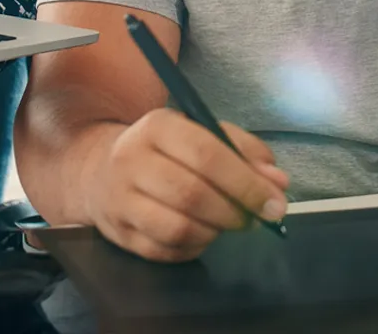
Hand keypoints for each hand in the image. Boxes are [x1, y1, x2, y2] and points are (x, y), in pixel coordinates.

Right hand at [86, 108, 290, 262]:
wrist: (100, 170)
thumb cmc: (165, 150)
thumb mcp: (201, 133)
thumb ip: (243, 151)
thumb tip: (277, 182)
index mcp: (158, 126)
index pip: (207, 154)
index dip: (246, 182)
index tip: (274, 202)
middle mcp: (131, 160)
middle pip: (192, 194)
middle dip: (234, 212)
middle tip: (254, 219)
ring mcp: (120, 200)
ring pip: (178, 228)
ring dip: (214, 231)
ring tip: (225, 223)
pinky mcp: (118, 234)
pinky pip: (165, 251)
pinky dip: (194, 247)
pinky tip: (202, 234)